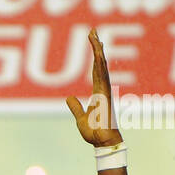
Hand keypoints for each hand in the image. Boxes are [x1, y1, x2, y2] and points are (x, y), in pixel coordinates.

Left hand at [65, 28, 122, 147]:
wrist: (103, 143)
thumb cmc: (95, 134)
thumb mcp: (80, 118)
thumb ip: (76, 107)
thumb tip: (69, 98)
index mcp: (98, 93)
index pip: (96, 71)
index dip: (95, 57)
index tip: (94, 42)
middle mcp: (103, 89)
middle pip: (100, 64)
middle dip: (97, 47)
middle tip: (93, 31)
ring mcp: (104, 91)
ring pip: (101, 66)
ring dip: (98, 51)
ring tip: (95, 36)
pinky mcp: (104, 96)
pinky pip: (102, 76)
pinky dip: (100, 65)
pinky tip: (99, 53)